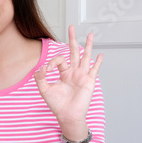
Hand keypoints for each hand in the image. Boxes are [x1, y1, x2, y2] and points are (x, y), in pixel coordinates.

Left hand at [34, 25, 102, 139]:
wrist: (67, 116)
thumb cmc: (57, 105)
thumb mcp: (44, 90)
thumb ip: (40, 78)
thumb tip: (41, 67)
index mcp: (63, 73)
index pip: (59, 60)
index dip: (51, 62)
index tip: (46, 70)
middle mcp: (73, 72)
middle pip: (74, 52)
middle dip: (72, 39)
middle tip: (71, 27)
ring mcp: (82, 76)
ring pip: (85, 57)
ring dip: (88, 46)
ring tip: (90, 34)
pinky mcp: (89, 82)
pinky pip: (94, 70)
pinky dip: (97, 63)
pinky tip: (100, 55)